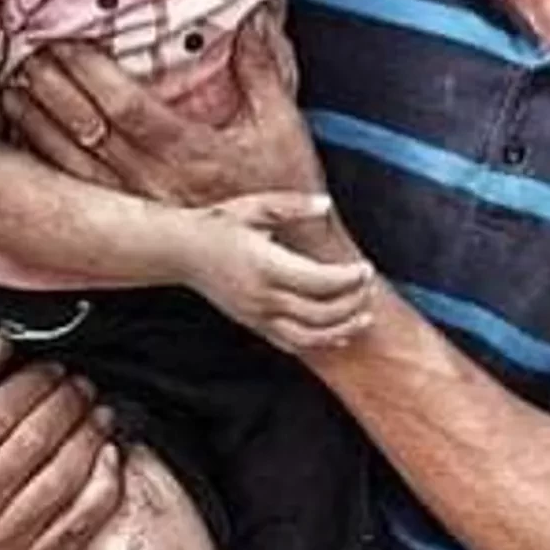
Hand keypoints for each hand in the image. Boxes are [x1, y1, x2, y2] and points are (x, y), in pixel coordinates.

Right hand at [0, 336, 122, 549]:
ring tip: (98, 413)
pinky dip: (103, 483)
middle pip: (31, 446)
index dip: (32, 385)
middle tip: (82, 387)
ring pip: (59, 481)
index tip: (53, 367)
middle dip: (65, 406)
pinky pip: (80, 521)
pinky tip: (107, 456)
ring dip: (89, 438)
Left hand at [6, 8, 322, 206]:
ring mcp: (140, 205)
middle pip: (90, 131)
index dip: (92, 73)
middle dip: (53, 89)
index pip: (127, 108)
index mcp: (190, 154)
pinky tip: (23, 136)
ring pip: (73, 164)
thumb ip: (262, 68)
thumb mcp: (281, 123)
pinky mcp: (132, 219)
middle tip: (23, 51)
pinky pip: (77, 190)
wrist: (288, 254)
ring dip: (38, 124)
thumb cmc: (286, 186)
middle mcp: (156, 182)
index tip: (66, 38)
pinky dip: (47, 161)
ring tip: (10, 87)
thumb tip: (253, 16)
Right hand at [175, 191, 374, 351]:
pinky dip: (319, 344)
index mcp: (266, 266)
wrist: (180, 251)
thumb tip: (326, 204)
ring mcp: (257, 316)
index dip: (349, 278)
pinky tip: (339, 336)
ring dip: (342, 330)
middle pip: (320, 312)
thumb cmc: (217, 224)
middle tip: (369, 286)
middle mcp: (263, 297)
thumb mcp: (254, 207)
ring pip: (309, 337)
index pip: (319, 281)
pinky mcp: (253, 325)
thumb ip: (292, 206)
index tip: (366, 267)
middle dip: (352, 302)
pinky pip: (291, 344)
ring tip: (365, 317)